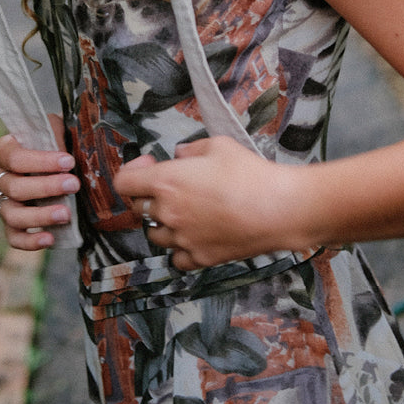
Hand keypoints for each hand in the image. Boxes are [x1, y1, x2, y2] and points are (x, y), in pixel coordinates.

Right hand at [0, 114, 78, 249]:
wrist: (50, 161)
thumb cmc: (51, 141)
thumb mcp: (53, 130)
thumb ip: (56, 137)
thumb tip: (65, 157)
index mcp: (0, 152)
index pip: (14, 158)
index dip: (41, 161)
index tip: (69, 161)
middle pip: (15, 188)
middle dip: (46, 187)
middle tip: (74, 184)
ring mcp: (0, 203)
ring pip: (13, 215)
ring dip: (41, 215)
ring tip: (66, 213)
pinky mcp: (9, 225)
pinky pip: (14, 238)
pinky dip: (30, 242)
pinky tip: (50, 238)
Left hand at [113, 137, 301, 270]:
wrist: (279, 209)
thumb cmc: (250, 173)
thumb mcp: (218, 145)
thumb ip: (191, 150)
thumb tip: (179, 155)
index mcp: (166, 182)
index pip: (123, 183)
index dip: (132, 172)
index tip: (150, 166)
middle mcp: (168, 213)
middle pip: (138, 209)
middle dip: (149, 196)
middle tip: (172, 188)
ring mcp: (183, 239)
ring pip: (155, 236)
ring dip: (162, 224)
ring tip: (184, 213)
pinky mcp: (200, 258)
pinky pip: (176, 258)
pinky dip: (180, 249)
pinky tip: (194, 237)